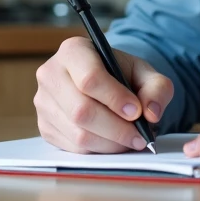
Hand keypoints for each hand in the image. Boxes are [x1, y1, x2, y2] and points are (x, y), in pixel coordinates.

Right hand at [35, 36, 173, 153]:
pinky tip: (114, 142)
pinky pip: (73, 148)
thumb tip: (152, 113)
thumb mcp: (144, 72)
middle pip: (82, 111)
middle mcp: (51, 74)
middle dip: (117, 129)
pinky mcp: (44, 127)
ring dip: (110, 143)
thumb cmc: (121, 74)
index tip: (136, 112)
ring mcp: (43, 103)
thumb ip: (156, 87)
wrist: (102, 82)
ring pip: (78, 134)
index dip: (115, 99)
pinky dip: (99, 150)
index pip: (90, 79)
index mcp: (73, 50)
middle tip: (140, 136)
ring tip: (131, 140)